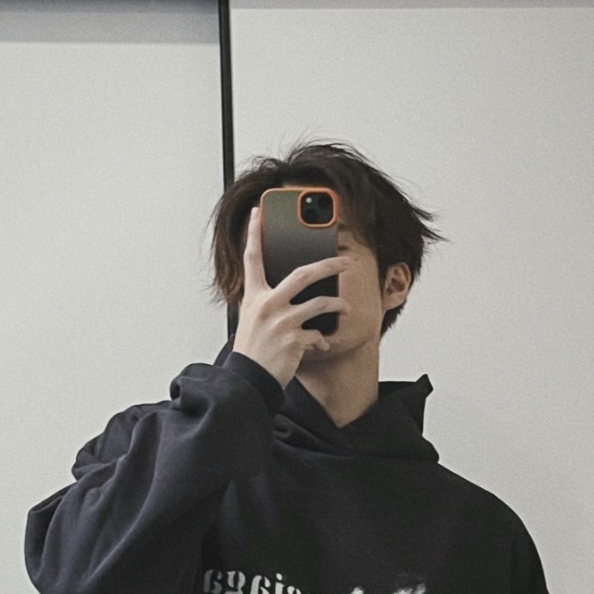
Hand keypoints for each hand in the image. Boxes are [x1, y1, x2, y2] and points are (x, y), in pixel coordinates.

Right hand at [231, 206, 349, 388]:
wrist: (248, 380)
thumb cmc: (251, 352)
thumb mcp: (251, 320)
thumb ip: (265, 302)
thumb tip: (288, 293)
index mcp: (253, 296)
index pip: (252, 258)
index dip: (254, 233)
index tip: (258, 213)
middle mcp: (267, 304)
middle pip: (303, 274)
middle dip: (328, 265)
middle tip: (344, 261)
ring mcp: (282, 321)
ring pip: (319, 303)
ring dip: (337, 305)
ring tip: (344, 307)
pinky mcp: (294, 339)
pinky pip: (317, 335)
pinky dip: (322, 341)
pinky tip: (321, 345)